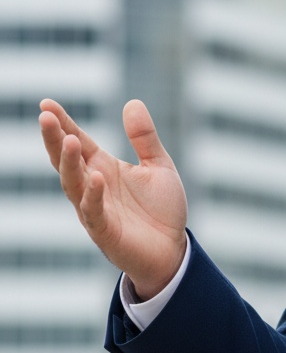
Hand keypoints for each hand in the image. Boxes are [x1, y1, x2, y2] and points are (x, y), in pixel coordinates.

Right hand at [39, 98, 187, 299]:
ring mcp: (95, 209)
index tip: (46, 103)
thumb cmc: (161, 209)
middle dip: (55, 139)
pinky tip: (96, 177)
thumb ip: (145, 138)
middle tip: (45, 115)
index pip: (78, 142)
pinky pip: (94, 212)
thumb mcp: (159, 166)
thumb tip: (132, 102)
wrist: (172, 250)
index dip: (63, 123)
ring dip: (69, 163)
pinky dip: (93, 195)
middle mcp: (93, 186)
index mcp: (103, 168)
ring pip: (74, 184)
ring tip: (68, 140)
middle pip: (67, 160)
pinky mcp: (105, 231)